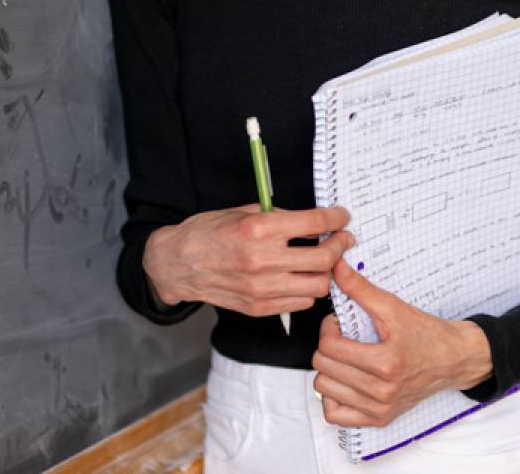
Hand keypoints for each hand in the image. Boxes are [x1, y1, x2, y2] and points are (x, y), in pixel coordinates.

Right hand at [143, 204, 351, 318]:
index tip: (342, 217)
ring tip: (323, 261)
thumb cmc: (207, 233)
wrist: (177, 264)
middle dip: (340, 247)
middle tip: (342, 240)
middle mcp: (261, 260)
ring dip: (326, 272)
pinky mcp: (258, 307)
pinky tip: (301, 277)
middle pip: (323, 260)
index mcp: (257, 229)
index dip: (336, 219)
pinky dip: (306, 289)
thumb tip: (313, 222)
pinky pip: (300, 302)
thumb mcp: (242, 212)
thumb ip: (278, 217)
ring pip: (317, 286)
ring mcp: (260, 288)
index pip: (313, 224)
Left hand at [311, 257, 493, 427]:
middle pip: (324, 368)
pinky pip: (335, 415)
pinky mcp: (380, 419)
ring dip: (329, 369)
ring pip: (324, 389)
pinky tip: (345, 381)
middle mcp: (383, 391)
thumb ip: (361, 288)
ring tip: (345, 357)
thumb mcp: (394, 307)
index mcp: (386, 363)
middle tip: (343, 338)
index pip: (329, 347)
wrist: (453, 359)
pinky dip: (333, 397)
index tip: (338, 323)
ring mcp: (380, 408)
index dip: (328, 328)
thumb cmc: (426, 334)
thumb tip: (335, 266)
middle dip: (327, 346)